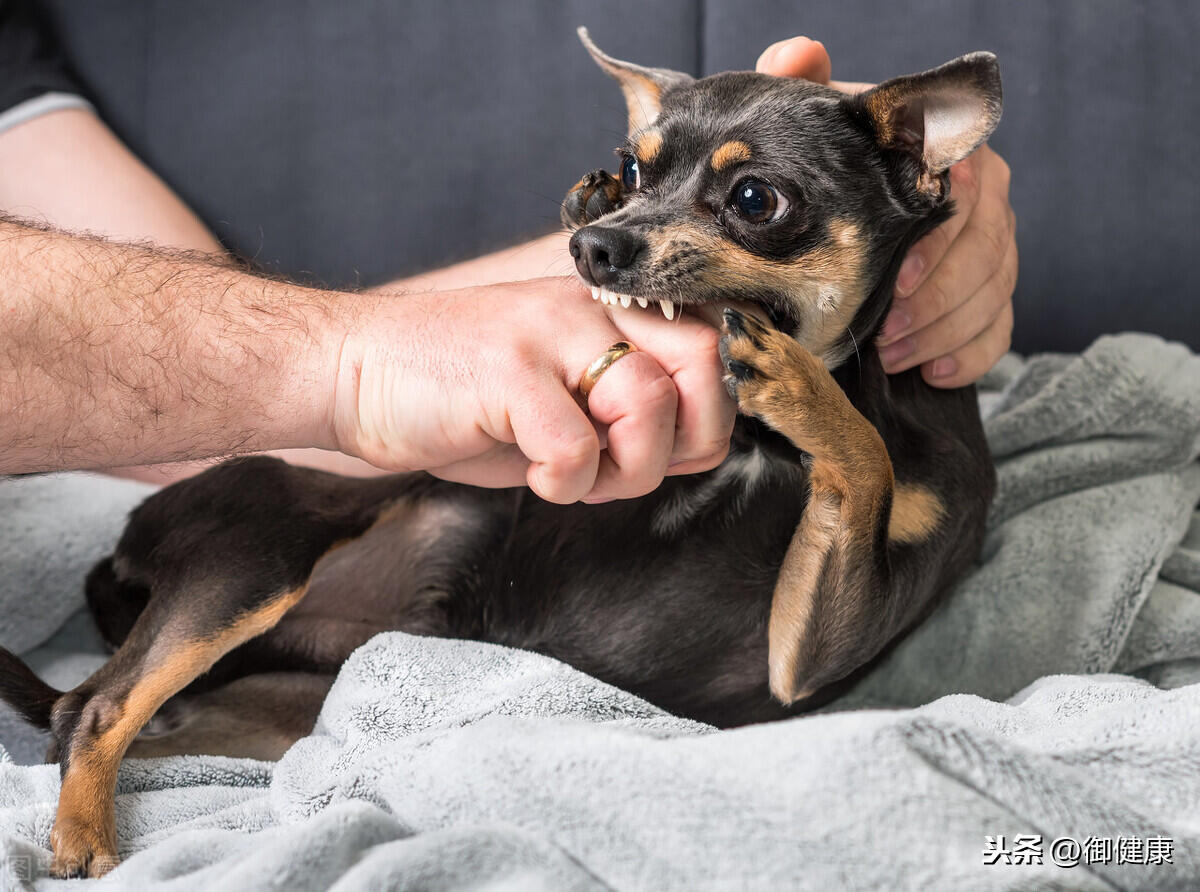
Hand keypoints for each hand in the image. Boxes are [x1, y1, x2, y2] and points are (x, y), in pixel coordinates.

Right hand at [329, 278, 732, 502]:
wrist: (352, 372)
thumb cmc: (458, 394)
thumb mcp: (558, 394)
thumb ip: (628, 410)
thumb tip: (699, 446)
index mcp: (607, 310)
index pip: (712, 347)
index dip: (706, 415)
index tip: (663, 451)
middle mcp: (588, 308)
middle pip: (705, 362)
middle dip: (686, 439)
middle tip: (629, 466)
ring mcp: (548, 333)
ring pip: (650, 405)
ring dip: (623, 470)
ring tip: (572, 473)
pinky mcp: (507, 371)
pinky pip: (577, 448)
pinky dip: (563, 484)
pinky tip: (531, 474)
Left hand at [757, 37, 1016, 387]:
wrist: (841, 208)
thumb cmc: (833, 166)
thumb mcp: (817, 127)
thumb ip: (807, 87)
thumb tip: (801, 53)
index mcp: (953, 158)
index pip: (971, 195)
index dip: (939, 245)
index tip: (899, 282)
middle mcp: (987, 199)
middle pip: (989, 251)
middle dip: (939, 301)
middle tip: (888, 334)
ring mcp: (993, 247)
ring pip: (995, 293)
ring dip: (944, 333)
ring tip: (893, 356)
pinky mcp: (991, 293)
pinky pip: (1000, 329)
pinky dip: (970, 356)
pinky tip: (930, 372)